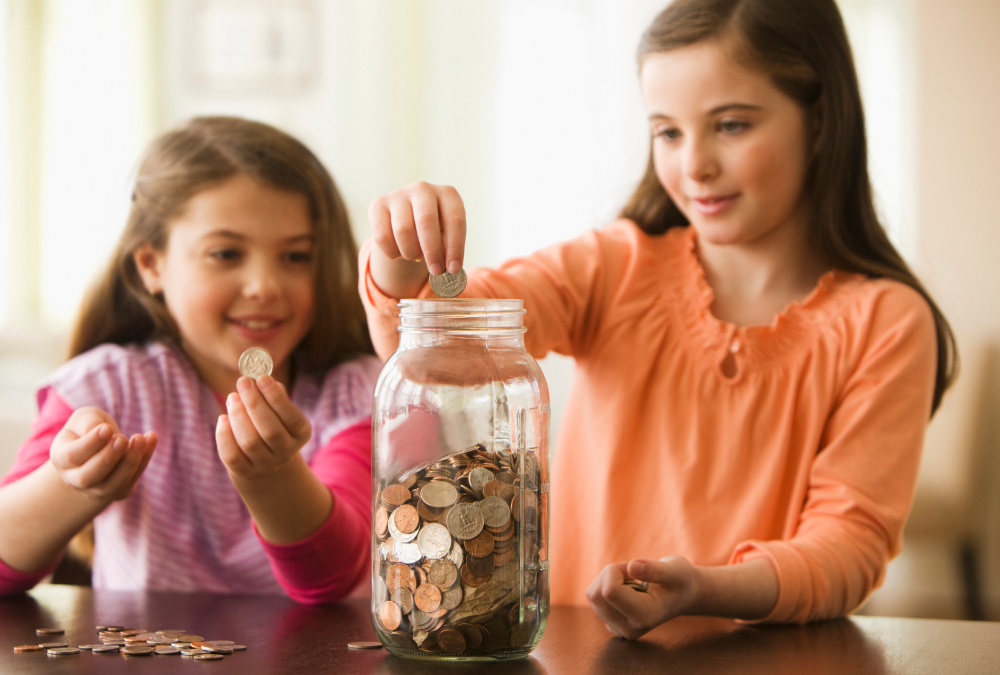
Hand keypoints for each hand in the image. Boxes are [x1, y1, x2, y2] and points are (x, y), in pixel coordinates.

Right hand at [49, 407, 156, 501]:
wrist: (100, 447)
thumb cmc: (89, 428)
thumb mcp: (84, 418)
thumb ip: (89, 423)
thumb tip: (104, 432)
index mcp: (61, 458)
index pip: (72, 456)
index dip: (90, 443)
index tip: (107, 429)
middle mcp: (75, 479)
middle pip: (88, 477)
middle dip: (108, 458)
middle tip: (122, 439)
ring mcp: (97, 489)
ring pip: (113, 484)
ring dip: (130, 462)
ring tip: (141, 438)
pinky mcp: (119, 492)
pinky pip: (132, 481)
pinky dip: (144, 460)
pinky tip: (151, 437)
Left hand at [216, 375, 311, 480]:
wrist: (263, 458)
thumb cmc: (271, 421)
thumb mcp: (278, 409)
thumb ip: (272, 394)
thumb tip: (257, 379)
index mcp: (300, 433)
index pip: (292, 417)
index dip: (276, 398)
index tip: (261, 378)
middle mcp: (286, 452)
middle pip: (270, 431)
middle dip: (254, 403)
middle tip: (243, 382)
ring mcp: (266, 465)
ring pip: (250, 442)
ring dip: (238, 416)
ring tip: (232, 398)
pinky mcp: (245, 472)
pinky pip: (232, 456)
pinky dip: (224, 435)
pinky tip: (223, 419)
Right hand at [368, 182, 466, 296]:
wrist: (407, 220)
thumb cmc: (434, 231)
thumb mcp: (447, 236)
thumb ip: (448, 248)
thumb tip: (448, 268)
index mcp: (447, 194)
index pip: (454, 219)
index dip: (455, 247)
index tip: (453, 269)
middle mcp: (423, 189)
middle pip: (426, 221)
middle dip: (432, 251)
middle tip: (435, 271)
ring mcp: (398, 194)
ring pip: (403, 231)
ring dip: (410, 252)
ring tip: (415, 256)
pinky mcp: (377, 204)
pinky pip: (382, 236)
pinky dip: (391, 252)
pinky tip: (398, 253)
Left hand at [586, 556, 699, 639]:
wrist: (682, 594)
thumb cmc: (680, 579)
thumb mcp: (675, 570)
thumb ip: (654, 570)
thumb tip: (632, 567)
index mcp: (645, 617)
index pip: (610, 591)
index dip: (617, 570)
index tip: (635, 567)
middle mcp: (629, 629)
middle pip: (596, 594)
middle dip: (611, 574)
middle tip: (634, 572)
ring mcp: (618, 629)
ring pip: (593, 595)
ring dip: (608, 579)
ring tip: (633, 581)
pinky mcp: (610, 624)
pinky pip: (594, 598)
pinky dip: (606, 586)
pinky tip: (627, 589)